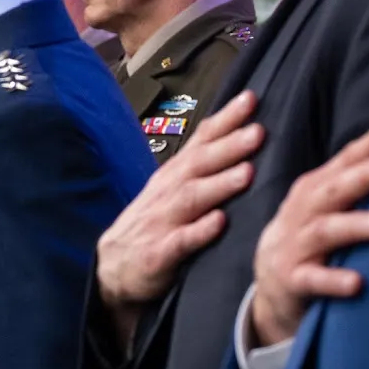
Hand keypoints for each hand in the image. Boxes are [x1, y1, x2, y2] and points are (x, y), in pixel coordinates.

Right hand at [95, 90, 264, 349]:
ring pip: (190, 199)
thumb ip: (200, 165)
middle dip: (228, 147)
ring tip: (246, 173)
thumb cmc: (151, 225)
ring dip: (218, 185)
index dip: (224, 120)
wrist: (111, 270)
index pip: (199, 142)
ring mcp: (161, 223)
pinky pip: (180, 242)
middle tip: (257, 132)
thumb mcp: (169, 190)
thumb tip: (240, 132)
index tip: (251, 99)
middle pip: (198, 165)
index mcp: (173, 176)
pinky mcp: (158, 255)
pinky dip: (199, 231)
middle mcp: (167, 193)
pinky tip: (219, 223)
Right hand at [249, 111, 368, 347]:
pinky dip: (333, 280)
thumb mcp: (330, 193)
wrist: (272, 283)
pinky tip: (357, 283)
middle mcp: (304, 211)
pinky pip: (313, 280)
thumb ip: (360, 160)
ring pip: (324, 232)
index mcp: (317, 187)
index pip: (347, 160)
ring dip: (352, 226)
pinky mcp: (293, 279)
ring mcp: (296, 245)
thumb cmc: (312, 230)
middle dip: (364, 176)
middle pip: (334, 189)